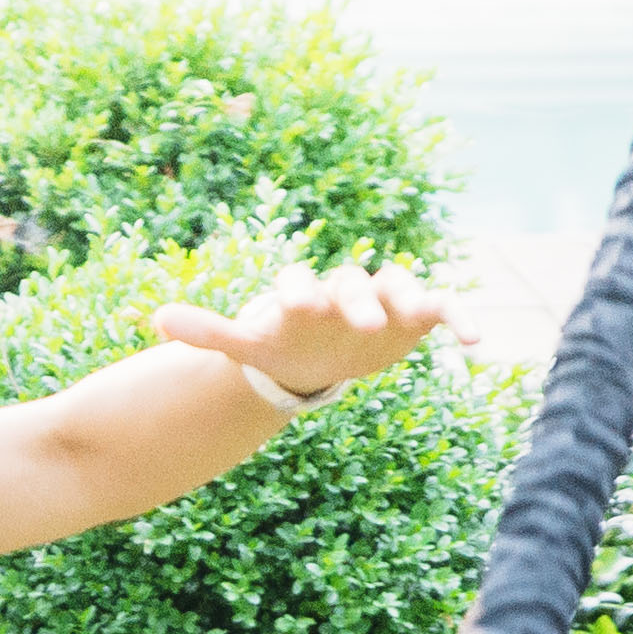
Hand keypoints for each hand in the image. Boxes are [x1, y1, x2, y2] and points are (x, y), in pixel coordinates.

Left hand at [150, 262, 444, 403]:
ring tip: (417, 312)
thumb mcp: (249, 344)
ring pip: (398, 286)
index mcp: (303, 295)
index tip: (292, 304)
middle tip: (360, 321)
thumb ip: (210, 331)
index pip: (297, 283)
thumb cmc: (285, 343)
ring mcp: (384, 299)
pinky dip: (460, 317)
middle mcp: (344, 290)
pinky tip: (476, 342)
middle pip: (351, 284)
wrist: (325, 350)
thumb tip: (156, 318)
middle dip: (355, 299)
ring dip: (408, 297)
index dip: (295, 290)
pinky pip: (443, 307)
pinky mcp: (417, 313)